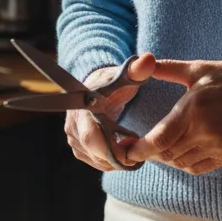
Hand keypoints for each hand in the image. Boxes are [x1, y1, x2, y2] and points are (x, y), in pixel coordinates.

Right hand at [64, 54, 155, 171]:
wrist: (97, 87)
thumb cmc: (114, 81)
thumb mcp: (126, 74)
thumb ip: (138, 69)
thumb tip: (149, 59)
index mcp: (84, 107)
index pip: (91, 135)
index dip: (110, 149)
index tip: (131, 153)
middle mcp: (73, 123)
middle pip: (92, 151)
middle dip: (117, 158)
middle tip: (138, 158)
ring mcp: (73, 136)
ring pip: (94, 159)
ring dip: (115, 161)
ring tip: (133, 153)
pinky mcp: (77, 146)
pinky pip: (94, 161)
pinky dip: (110, 161)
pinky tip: (123, 154)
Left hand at [126, 59, 221, 175]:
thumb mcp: (199, 69)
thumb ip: (169, 69)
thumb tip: (143, 62)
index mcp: (194, 109)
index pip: (160, 139)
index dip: (140, 149)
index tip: (128, 149)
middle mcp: (205, 131)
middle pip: (167, 154)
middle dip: (150, 153)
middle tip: (140, 147)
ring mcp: (218, 146)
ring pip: (180, 163)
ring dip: (167, 158)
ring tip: (160, 147)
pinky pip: (197, 168)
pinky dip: (183, 164)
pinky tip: (180, 153)